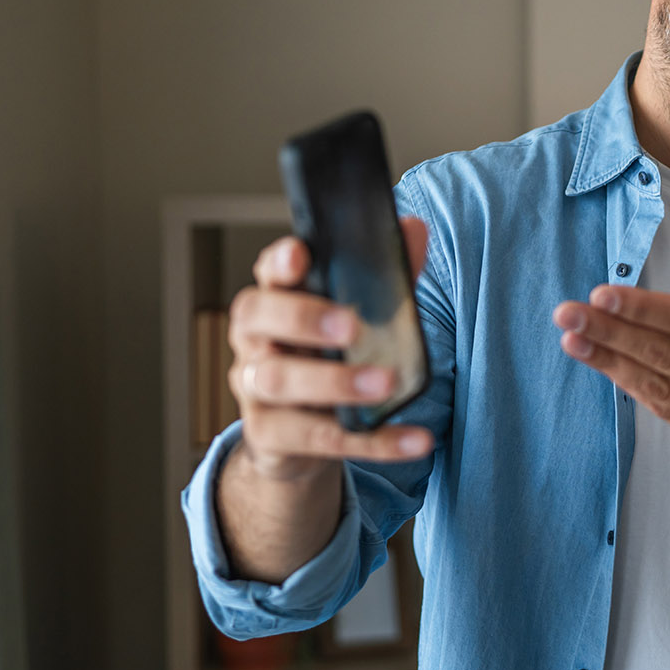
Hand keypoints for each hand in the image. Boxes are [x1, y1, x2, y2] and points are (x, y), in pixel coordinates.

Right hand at [226, 217, 435, 480]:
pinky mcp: (270, 437)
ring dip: (335, 382)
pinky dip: (372, 441)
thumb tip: (414, 228)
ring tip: (386, 383)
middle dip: (303, 319)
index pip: (268, 274)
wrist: (298, 437)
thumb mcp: (356, 317)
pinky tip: (414, 440)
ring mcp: (255, 390)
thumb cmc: (327, 358)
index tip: (300, 254)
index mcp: (274, 302)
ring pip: (280, 381)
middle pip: (261, 321)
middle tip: (351, 326)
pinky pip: (316, 440)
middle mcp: (255, 342)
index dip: (280, 263)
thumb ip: (385, 276)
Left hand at [552, 220, 669, 475]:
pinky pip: (668, 412)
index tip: (604, 294)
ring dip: (610, 362)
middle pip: (665, 353)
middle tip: (567, 312)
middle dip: (611, 331)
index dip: (644, 309)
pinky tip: (606, 368)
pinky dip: (634, 390)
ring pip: (658, 385)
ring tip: (572, 339)